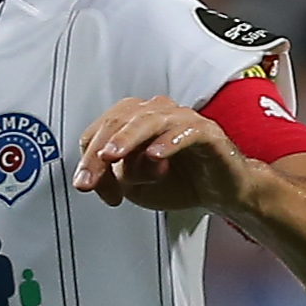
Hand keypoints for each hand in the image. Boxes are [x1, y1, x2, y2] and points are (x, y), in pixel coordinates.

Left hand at [72, 98, 256, 216]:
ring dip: (127, 139)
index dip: (88, 158)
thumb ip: (115, 177)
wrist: (219, 192)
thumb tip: (98, 175)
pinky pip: (186, 132)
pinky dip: (169, 142)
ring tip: (113, 155)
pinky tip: (156, 156)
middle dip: (99, 151)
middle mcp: (157, 113)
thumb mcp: (135, 186)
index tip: (86, 186)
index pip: (102, 129)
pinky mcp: (207, 133)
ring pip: (149, 121)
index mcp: (135, 121)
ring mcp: (182, 120)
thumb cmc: (179, 181)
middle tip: (89, 179)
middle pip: (119, 121)